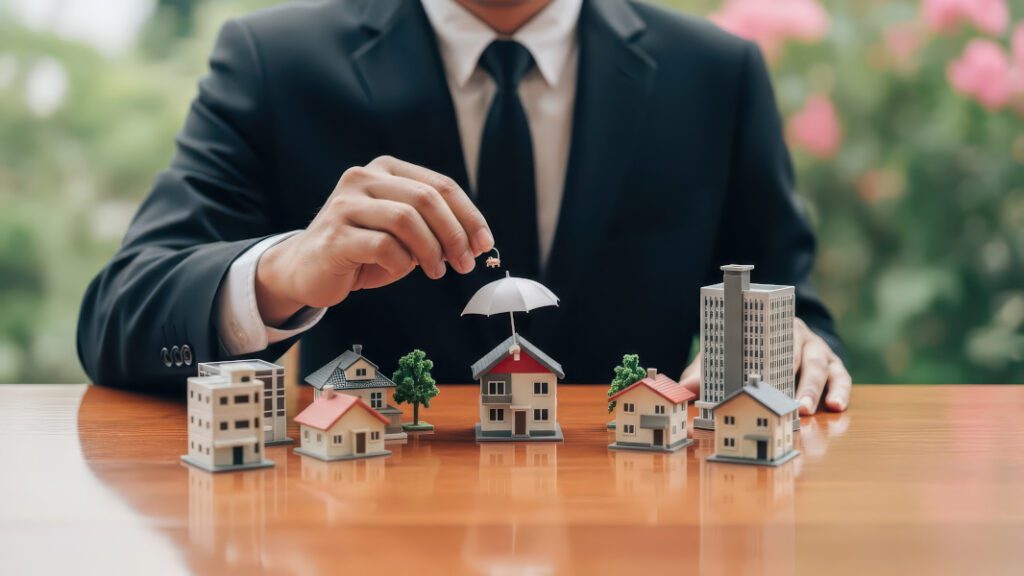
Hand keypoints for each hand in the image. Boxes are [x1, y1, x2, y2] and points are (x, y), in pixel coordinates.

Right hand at [255, 156, 493, 325]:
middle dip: (455, 234)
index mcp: (385, 170)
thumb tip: (475, 241)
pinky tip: (399, 271)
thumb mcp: (403, 233)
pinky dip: (401, 262)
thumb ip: (433, 227)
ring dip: (431, 250)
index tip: (484, 243)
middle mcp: (363, 179)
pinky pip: (383, 246)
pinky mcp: (334, 234)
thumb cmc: (362, 251)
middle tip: (465, 263)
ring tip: (436, 271)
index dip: (469, 215)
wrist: (306, 270)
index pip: (440, 185)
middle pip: (426, 198)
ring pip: (406, 219)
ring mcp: (345, 204)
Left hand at [679, 318, 851, 414]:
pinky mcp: (834, 364)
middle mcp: (797, 335)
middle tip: (786, 399)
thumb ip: (706, 370)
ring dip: (813, 388)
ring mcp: (819, 349)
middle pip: (797, 353)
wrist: (785, 337)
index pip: (767, 335)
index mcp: (769, 327)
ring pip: (820, 365)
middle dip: (790, 377)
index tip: (757, 369)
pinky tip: (836, 406)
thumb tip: (684, 389)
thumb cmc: (750, 350)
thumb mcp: (727, 354)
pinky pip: (841, 376)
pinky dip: (841, 391)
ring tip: (806, 409)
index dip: (763, 350)